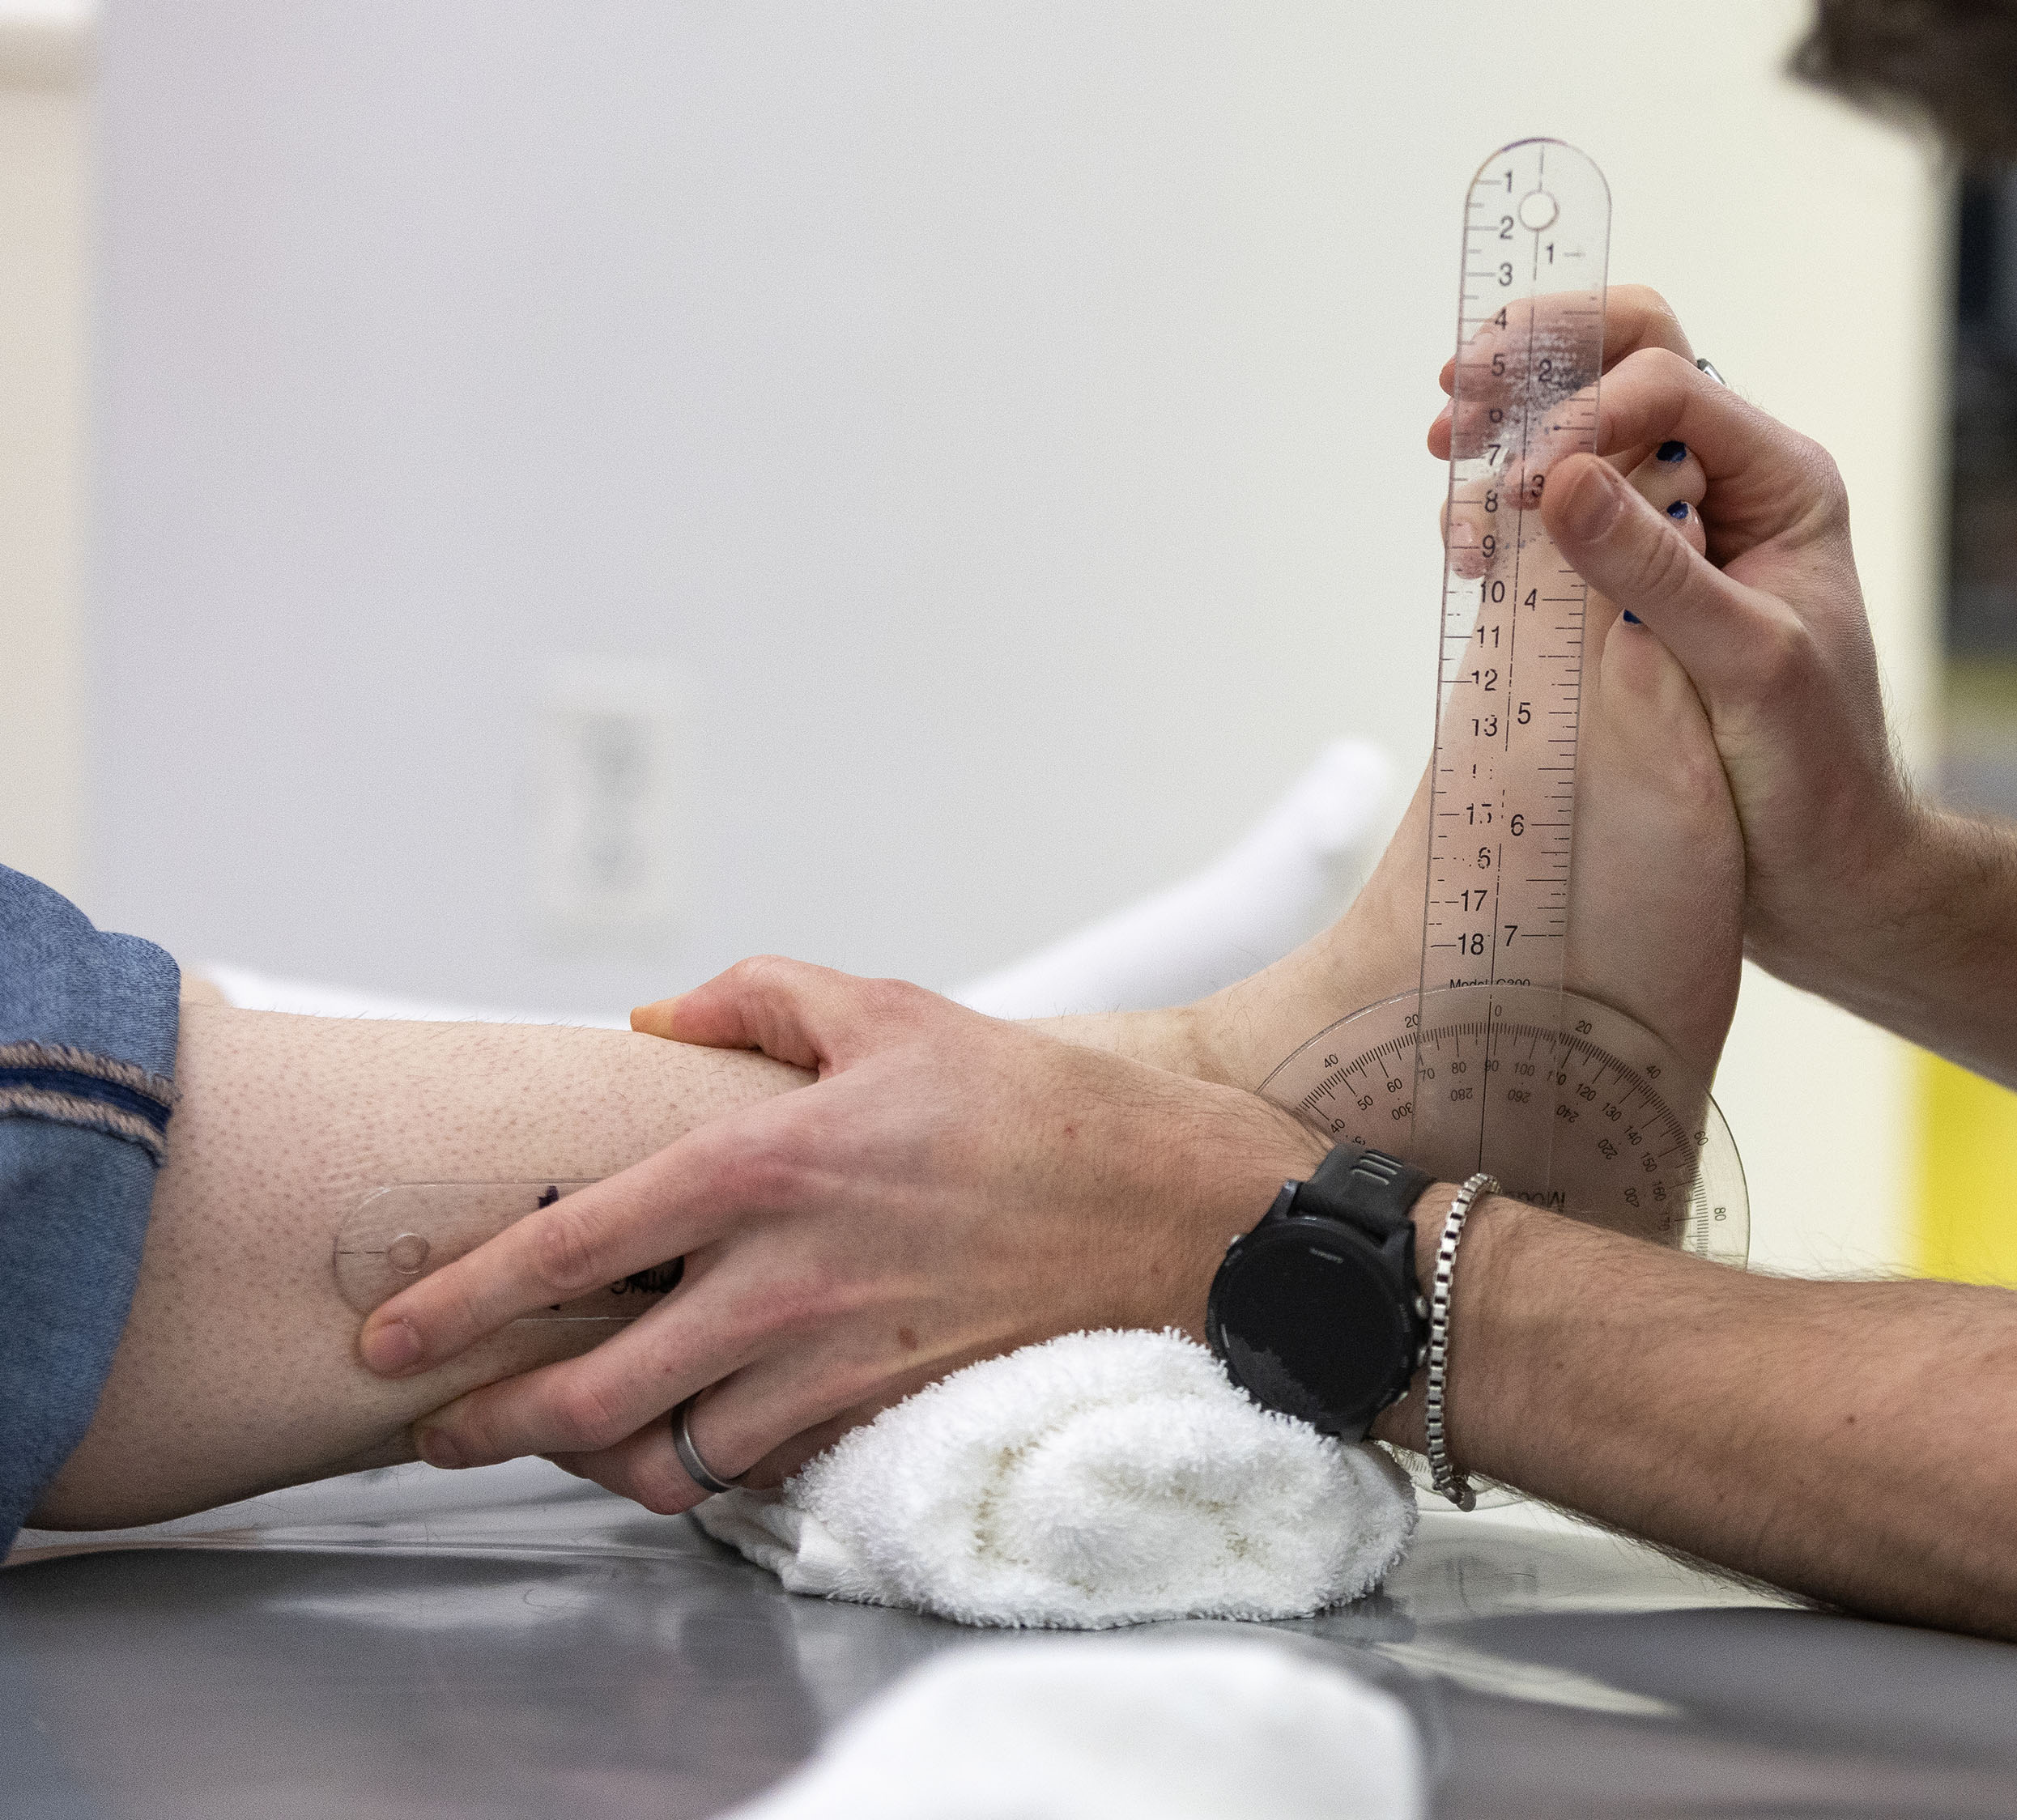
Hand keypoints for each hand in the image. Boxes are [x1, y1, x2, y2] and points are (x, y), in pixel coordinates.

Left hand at [357, 959, 1319, 1511]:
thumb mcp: (894, 1011)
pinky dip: (704, 1466)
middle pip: (590, 1390)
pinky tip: (686, 1440)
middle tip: (439, 1426)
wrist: (1174, 1211)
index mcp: (768, 1162)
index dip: (464, 1301)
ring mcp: (836, 1357)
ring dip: (596, 1458)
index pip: (573, 1247)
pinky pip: (759, 1467)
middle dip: (491, 1421)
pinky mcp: (885, 1407)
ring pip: (666, 1452)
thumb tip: (652, 1018)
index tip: (393, 1336)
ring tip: (558, 1441)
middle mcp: (786, 1276)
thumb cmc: (1037, 1105)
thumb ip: (760, 998)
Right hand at [1438, 285, 1918, 974]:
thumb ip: (1654, 569)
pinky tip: (1469, 553)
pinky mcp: (1630, 586)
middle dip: (1532, 364)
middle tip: (1451, 397)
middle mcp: (1730, 486)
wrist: (1826, 874)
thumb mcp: (1747, 665)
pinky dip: (1503, 515)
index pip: (1666, 383)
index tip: (1524, 485)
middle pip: (1623, 362)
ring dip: (1504, 437)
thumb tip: (1556, 474)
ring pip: (1578, 432)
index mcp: (1780, 481)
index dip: (1582, 412)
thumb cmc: (1817, 772)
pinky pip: (1559, 515)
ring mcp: (1677, 530)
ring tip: (1445, 468)